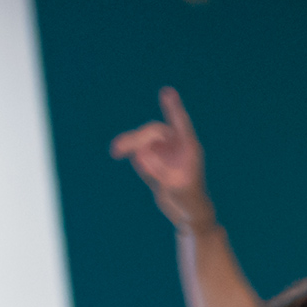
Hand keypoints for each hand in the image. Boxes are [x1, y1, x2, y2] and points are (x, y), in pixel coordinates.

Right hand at [109, 87, 214, 230]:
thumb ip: (160, 171)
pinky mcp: (157, 160)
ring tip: (116, 151)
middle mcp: (178, 146)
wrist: (187, 214)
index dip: (174, 108)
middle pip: (153, 132)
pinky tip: (142, 170)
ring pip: (144, 140)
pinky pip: (140, 153)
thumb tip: (142, 155)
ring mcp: (166, 152)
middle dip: (135, 138)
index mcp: (190, 149)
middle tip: (117, 149)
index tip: (168, 92)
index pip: (181, 124)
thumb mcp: (176, 188)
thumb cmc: (189, 202)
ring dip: (129, 143)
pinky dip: (134, 156)